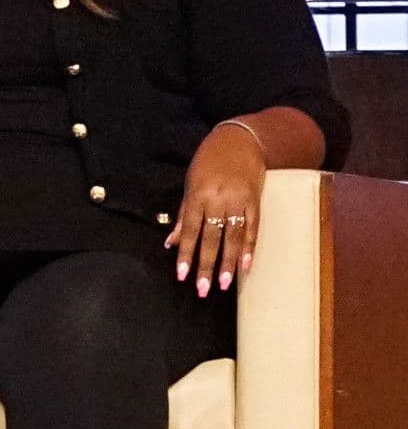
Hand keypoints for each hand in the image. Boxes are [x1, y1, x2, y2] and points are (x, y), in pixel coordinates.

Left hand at [170, 121, 267, 295]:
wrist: (240, 140)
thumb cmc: (209, 162)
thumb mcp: (190, 184)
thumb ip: (183, 215)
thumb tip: (172, 242)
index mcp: (198, 195)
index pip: (190, 231)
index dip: (186, 254)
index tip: (182, 275)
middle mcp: (219, 200)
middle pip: (211, 238)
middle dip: (206, 265)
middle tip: (203, 289)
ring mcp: (239, 201)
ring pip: (232, 237)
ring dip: (228, 262)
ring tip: (223, 284)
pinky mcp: (256, 201)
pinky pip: (253, 229)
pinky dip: (249, 247)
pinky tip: (245, 265)